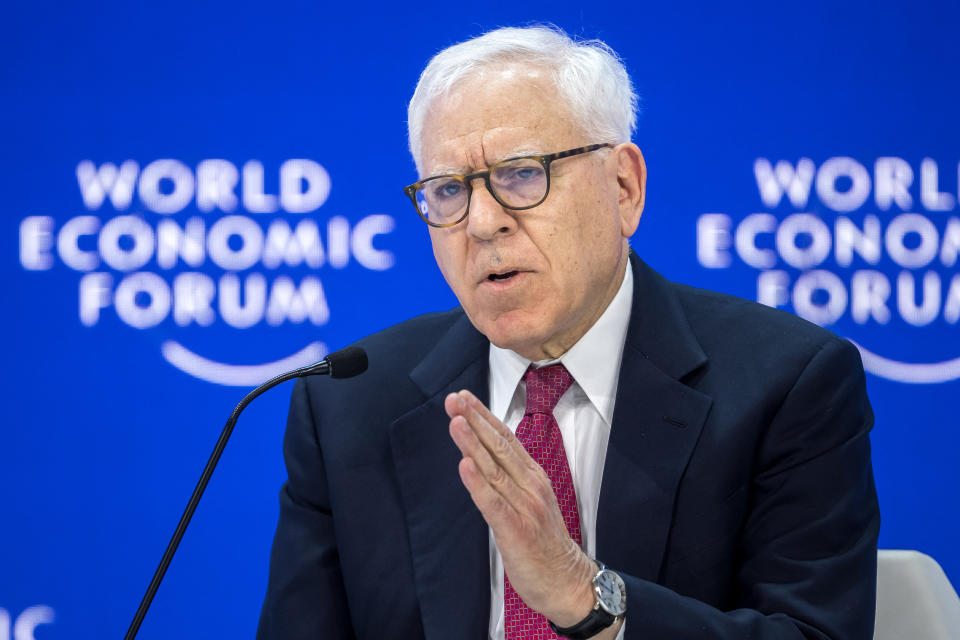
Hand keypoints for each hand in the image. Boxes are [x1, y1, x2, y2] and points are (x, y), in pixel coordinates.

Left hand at [445, 389, 596, 626]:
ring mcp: (524, 506)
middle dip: (475, 420)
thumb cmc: (544, 543)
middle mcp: (530, 486)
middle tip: (454, 398)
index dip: (484, 416)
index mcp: (533, 477)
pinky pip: (493, 503)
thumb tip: (483, 457)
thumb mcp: (531, 501)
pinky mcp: (515, 529)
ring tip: (455, 421)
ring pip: (494, 468)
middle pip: (499, 446)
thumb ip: (511, 478)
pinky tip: (465, 466)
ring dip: (473, 443)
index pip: (506, 438)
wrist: (566, 580)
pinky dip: (478, 483)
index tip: (464, 398)